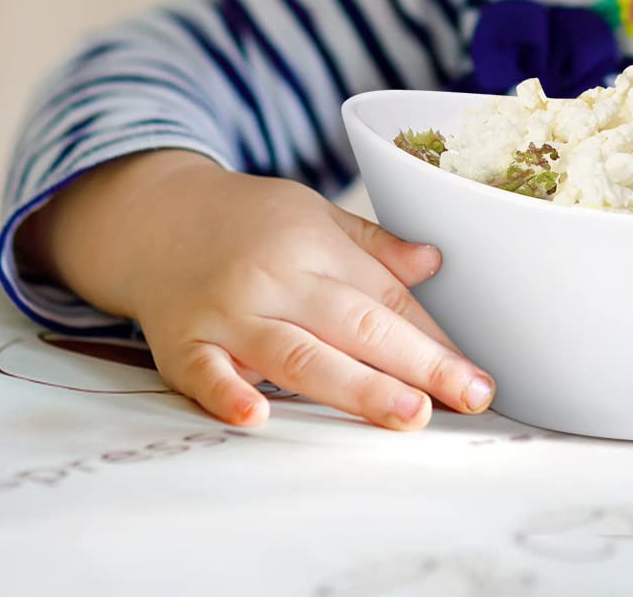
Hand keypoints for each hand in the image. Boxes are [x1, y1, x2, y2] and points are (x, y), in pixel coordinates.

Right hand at [19, 150, 494, 430]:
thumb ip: (374, 247)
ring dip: (355, 387)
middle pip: (357, 326)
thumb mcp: (316, 215)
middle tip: (466, 395)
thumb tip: (435, 263)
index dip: (434, 339)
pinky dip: (229, 393)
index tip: (476, 375)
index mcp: (319, 248)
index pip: (387, 300)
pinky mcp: (182, 344)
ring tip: (406, 413)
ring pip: (298, 354)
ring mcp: (230, 313)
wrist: (156, 216)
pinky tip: (257, 416)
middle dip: (416, 365)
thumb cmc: (249, 223)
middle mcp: (280, 280)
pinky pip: (206, 372)